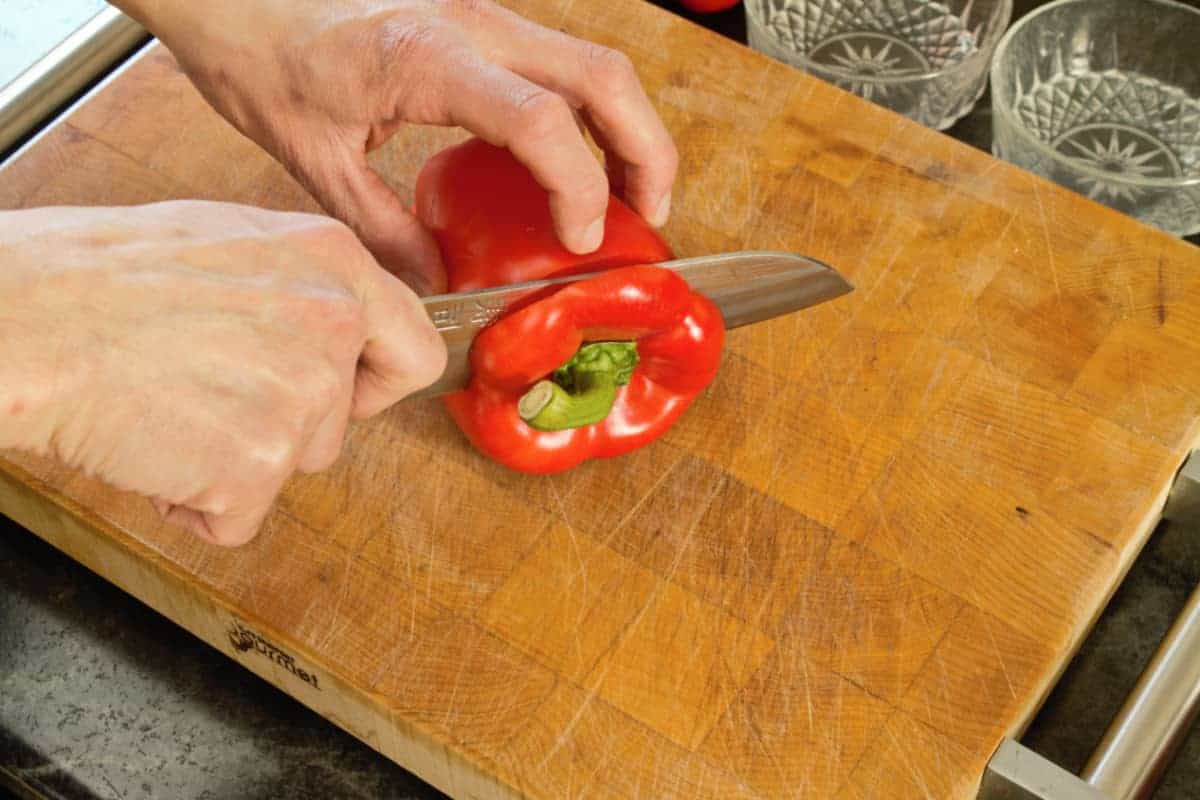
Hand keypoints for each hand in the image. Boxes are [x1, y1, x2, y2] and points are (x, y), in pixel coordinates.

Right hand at [0, 202, 445, 545]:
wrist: (25, 322)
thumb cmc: (94, 277)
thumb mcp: (227, 242)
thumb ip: (301, 287)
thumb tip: (333, 322)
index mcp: (333, 261)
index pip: (415, 347)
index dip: (380, 383)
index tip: (352, 395)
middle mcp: (333, 324)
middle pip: (343, 421)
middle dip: (284, 425)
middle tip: (208, 392)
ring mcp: (302, 395)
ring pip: (294, 465)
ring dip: (236, 459)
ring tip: (166, 409)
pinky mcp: (259, 463)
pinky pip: (241, 516)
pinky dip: (197, 503)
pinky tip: (151, 450)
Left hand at [114, 0, 679, 294]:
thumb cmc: (264, 56)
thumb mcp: (315, 160)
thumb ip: (383, 230)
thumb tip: (436, 284)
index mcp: (428, 58)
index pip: (541, 120)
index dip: (579, 185)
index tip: (580, 240)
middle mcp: (472, 24)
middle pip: (604, 75)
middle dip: (646, 150)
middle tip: (648, 217)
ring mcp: (483, 16)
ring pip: (595, 63)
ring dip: (629, 129)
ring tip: (629, 197)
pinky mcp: (481, 23)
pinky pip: (561, 64)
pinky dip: (590, 115)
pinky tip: (577, 163)